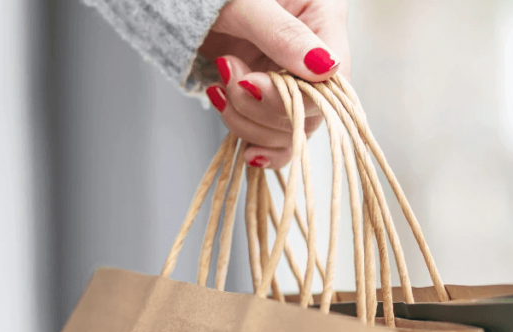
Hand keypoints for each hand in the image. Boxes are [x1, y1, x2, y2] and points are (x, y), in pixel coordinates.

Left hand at [198, 0, 349, 167]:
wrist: (179, 2)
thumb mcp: (246, 3)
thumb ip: (283, 33)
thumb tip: (325, 68)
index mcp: (322, 19)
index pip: (333, 78)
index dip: (300, 97)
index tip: (251, 84)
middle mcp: (314, 55)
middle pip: (312, 110)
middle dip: (263, 107)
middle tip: (229, 76)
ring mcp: (290, 78)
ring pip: (290, 128)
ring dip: (249, 121)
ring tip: (220, 85)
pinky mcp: (267, 97)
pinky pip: (273, 135)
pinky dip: (251, 137)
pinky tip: (235, 130)